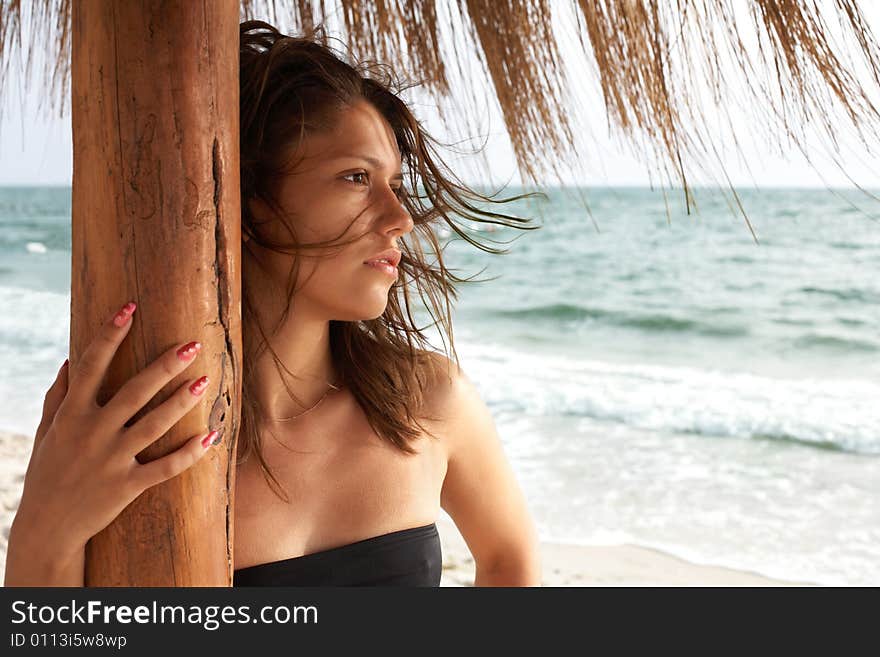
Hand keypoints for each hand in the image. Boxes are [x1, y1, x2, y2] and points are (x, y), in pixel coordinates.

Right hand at [16, 301, 217, 550]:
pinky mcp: (127, 486)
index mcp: (72, 414)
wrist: (47, 527)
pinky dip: (188, 454)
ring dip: (182, 402)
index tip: (130, 307)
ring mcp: (111, 460)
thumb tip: (69, 360)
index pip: (91, 365)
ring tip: (206, 380)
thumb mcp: (47, 431)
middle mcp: (92, 433)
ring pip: (154, 425)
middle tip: (193, 344)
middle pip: (134, 391)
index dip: (110, 334)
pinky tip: (211, 436)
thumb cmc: (48, 472)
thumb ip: (58, 396)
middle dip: (165, 366)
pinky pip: (164, 468)